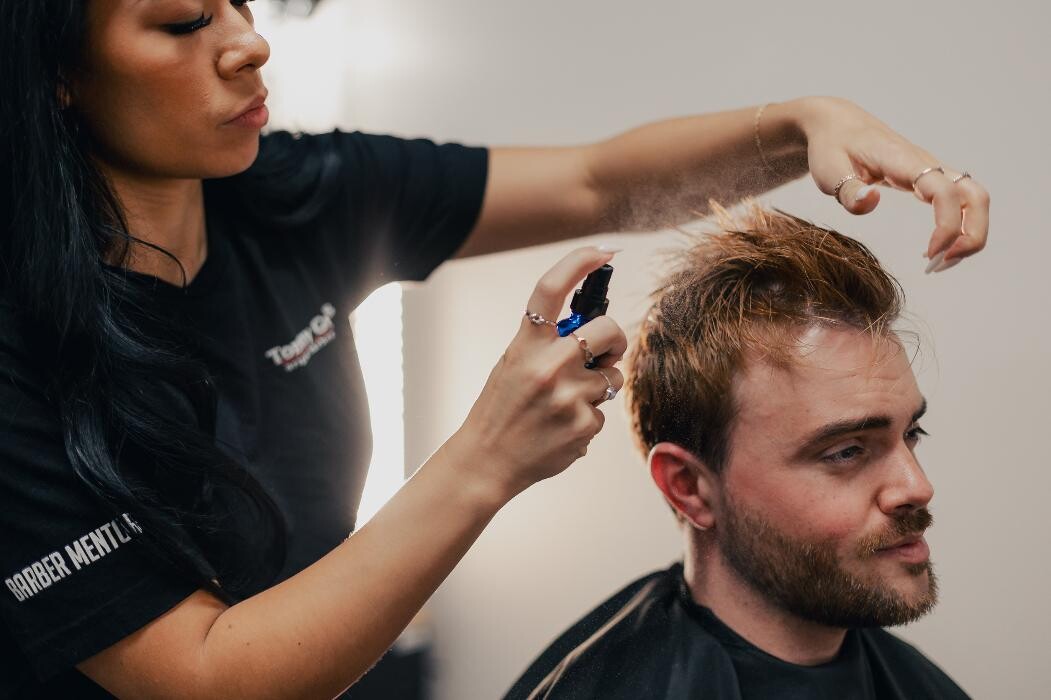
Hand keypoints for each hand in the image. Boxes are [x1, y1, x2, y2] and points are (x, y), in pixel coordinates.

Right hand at [451, 246, 626, 499]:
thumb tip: (597, 332)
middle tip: (608, 352)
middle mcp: (548, 364)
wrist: (487, 460)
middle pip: (608, 330)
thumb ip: (548, 344)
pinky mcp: (583, 425)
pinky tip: (562, 429)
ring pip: (612, 377)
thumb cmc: (502, 408)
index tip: (603, 252)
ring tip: (566, 404)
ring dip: (600, 388)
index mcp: (526, 344)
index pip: (552, 288)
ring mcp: (568, 396)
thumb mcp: (514, 364)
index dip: (580, 262)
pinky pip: (604, 412)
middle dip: (615, 341)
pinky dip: (588, 419)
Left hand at [795, 96, 989, 268]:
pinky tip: (934, 249)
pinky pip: (960, 202)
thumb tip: (872, 201)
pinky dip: (958, 228)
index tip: (928, 254)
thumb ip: (849, 190)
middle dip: (971, 235)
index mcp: (904, 162)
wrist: (837, 125)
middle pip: (976, 196)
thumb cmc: (831, 148)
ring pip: (974, 199)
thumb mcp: (828, 171)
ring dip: (969, 234)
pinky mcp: (929, 179)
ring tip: (941, 262)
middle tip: (941, 265)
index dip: (947, 226)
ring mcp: (932, 171)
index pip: (944, 192)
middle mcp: (927, 165)